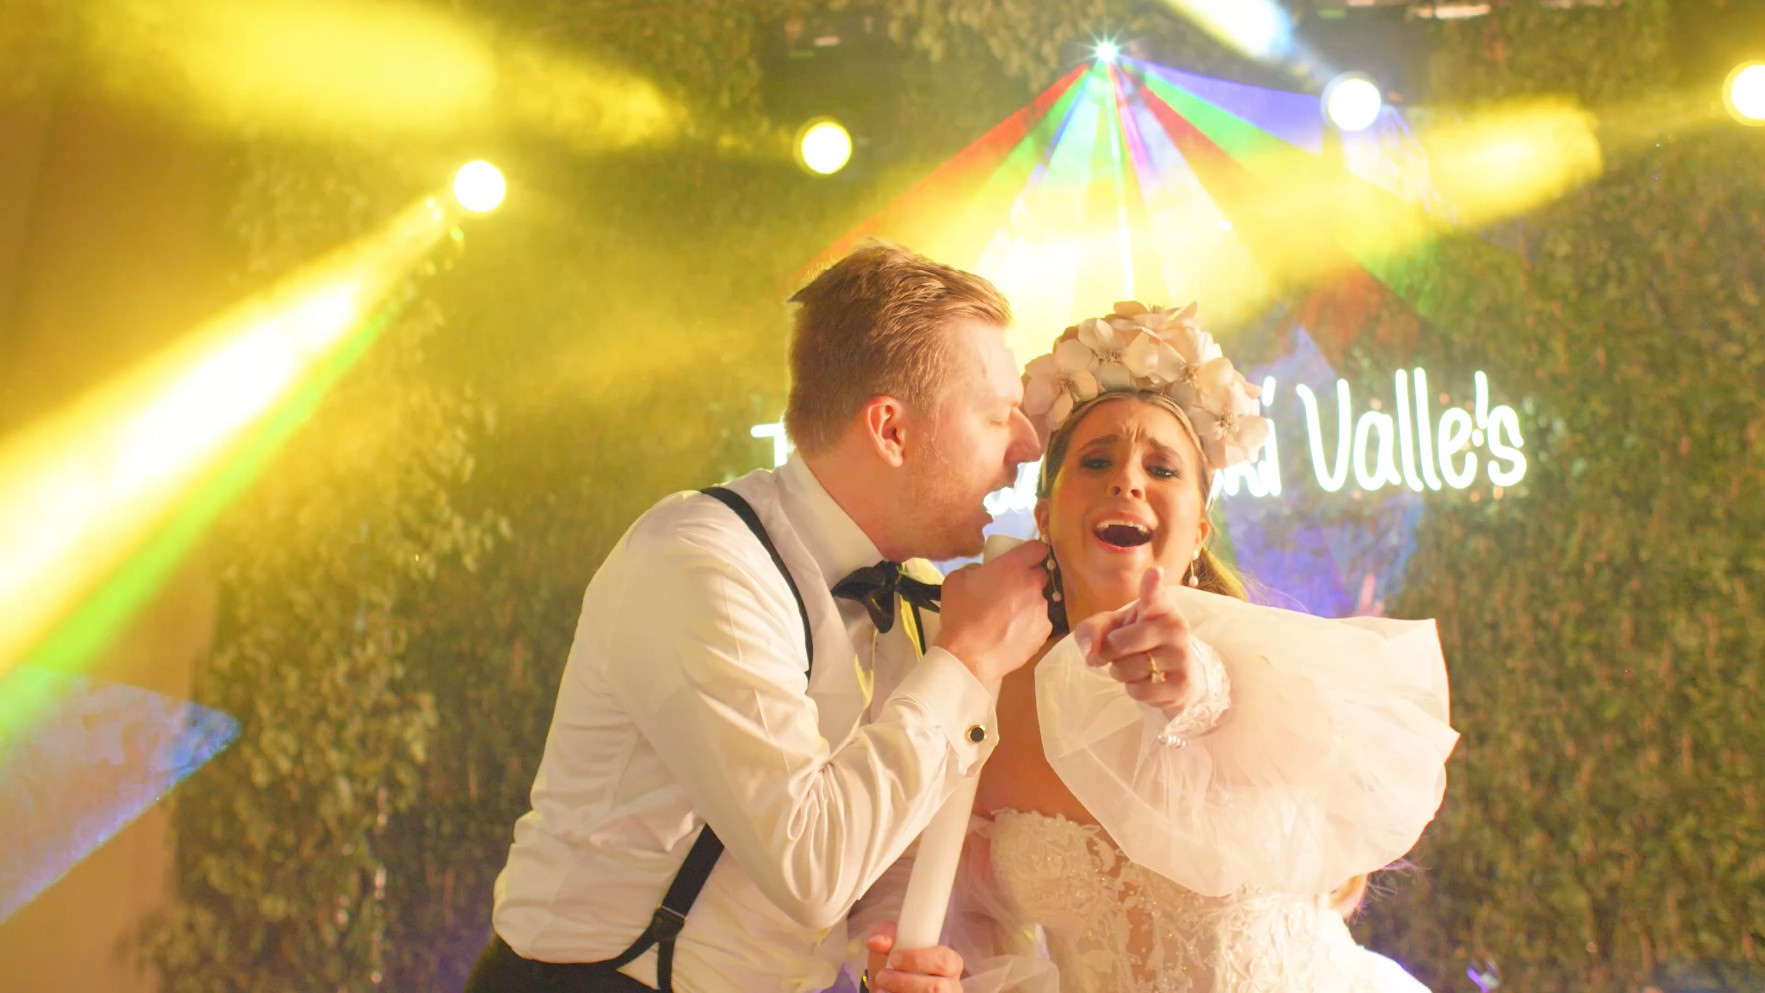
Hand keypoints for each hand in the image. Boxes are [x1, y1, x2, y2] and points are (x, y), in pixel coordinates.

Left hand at [864, 921, 963, 992]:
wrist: (889, 987)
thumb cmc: (897, 962)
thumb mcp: (892, 943)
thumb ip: (884, 934)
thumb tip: (876, 941)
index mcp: (951, 963)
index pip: (944, 960)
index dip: (919, 960)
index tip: (894, 958)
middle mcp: (952, 987)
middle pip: (937, 988)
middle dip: (904, 982)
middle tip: (882, 976)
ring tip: (880, 989)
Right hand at [933, 539, 1051, 684]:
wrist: (969, 656)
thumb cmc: (960, 615)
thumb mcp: (956, 580)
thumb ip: (975, 569)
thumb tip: (983, 573)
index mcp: (1013, 567)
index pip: (1037, 548)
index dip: (1031, 553)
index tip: (1023, 560)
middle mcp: (1033, 585)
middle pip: (1039, 576)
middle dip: (1027, 580)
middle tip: (1009, 592)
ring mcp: (1041, 610)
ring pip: (1038, 601)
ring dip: (1027, 605)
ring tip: (1007, 620)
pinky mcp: (1044, 632)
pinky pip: (1039, 623)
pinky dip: (1028, 625)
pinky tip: (1011, 634)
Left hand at [1071, 567, 1202, 715]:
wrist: (1177, 676)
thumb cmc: (1138, 643)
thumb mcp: (1113, 628)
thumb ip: (1092, 630)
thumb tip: (1090, 652)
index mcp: (1159, 607)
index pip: (1154, 595)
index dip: (1152, 585)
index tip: (1153, 572)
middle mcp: (1175, 627)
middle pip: (1118, 642)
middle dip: (1107, 652)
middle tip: (1114, 653)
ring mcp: (1181, 656)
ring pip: (1126, 669)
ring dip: (1120, 673)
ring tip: (1135, 667)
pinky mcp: (1181, 684)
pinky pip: (1138, 691)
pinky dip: (1133, 690)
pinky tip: (1147, 682)